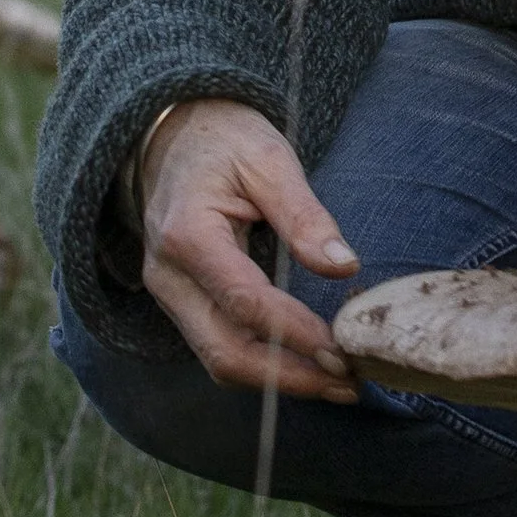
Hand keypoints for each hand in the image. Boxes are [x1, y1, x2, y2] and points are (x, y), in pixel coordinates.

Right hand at [138, 100, 360, 398]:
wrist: (173, 133)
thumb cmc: (224, 140)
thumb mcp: (269, 159)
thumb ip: (304, 214)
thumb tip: (344, 266)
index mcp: (187, 235)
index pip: (244, 302)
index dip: (294, 333)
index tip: (342, 350)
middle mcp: (168, 276)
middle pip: (224, 351)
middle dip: (289, 376)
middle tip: (348, 382)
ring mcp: (169, 294)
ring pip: (218, 359)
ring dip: (278, 379)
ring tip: (337, 382)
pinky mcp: (181, 302)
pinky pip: (218, 345)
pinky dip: (263, 364)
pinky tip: (306, 364)